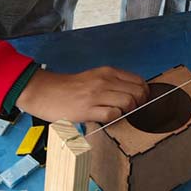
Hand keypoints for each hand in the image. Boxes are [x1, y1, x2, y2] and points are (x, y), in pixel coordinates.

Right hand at [15, 66, 148, 122]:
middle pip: (138, 92)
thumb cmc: (71, 87)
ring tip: (121, 114)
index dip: (144, 93)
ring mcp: (97, 95)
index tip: (141, 100)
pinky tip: (108, 118)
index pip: (139, 81)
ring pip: (128, 102)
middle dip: (140, 104)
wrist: (46, 91)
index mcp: (108, 72)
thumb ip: (113, 82)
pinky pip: (112, 114)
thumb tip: (134, 93)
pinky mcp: (88, 109)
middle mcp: (105, 81)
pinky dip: (115, 118)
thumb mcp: (96, 76)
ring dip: (129, 112)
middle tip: (133, 110)